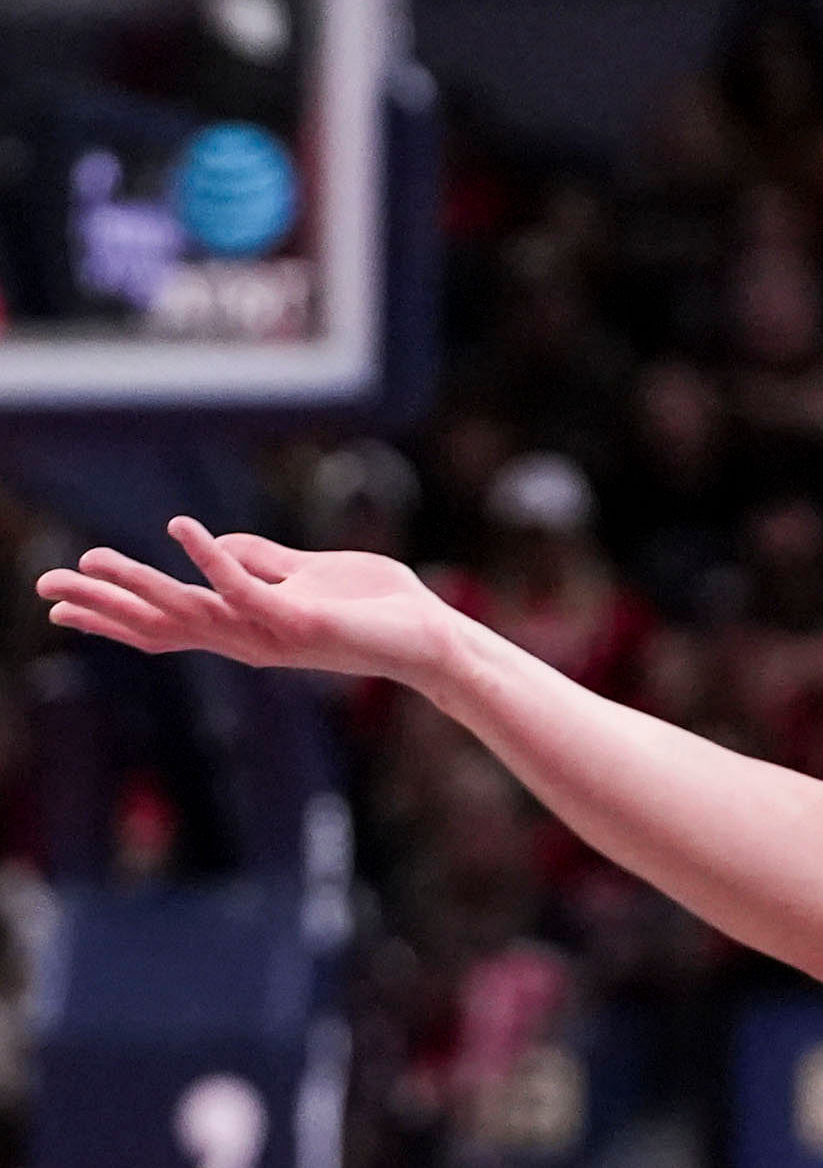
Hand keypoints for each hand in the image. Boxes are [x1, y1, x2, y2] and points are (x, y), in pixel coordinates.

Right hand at [36, 517, 464, 690]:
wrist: (432, 634)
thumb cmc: (375, 606)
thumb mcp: (305, 572)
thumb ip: (259, 559)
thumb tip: (211, 542)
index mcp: (246, 627)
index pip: (167, 623)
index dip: (113, 614)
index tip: (60, 606)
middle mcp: (249, 639)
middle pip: (160, 625)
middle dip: (102, 607)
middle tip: (44, 590)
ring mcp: (271, 634)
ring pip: (188, 610)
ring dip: (137, 583)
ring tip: (89, 560)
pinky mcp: (299, 620)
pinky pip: (245, 588)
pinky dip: (211, 558)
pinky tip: (179, 528)